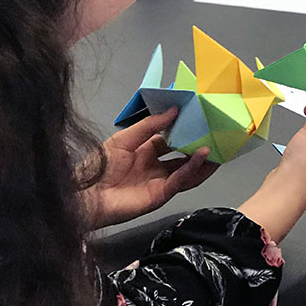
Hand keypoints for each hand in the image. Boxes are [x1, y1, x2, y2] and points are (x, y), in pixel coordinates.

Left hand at [81, 111, 218, 229]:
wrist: (86, 193)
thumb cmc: (100, 164)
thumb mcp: (125, 138)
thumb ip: (150, 125)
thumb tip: (174, 110)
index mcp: (145, 152)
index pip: (171, 140)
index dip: (185, 131)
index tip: (200, 119)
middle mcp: (155, 167)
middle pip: (183, 157)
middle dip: (199, 147)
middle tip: (217, 134)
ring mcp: (159, 182)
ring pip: (187, 171)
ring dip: (203, 161)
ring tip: (220, 147)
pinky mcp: (160, 195)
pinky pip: (180, 180)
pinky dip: (193, 168)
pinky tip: (202, 156)